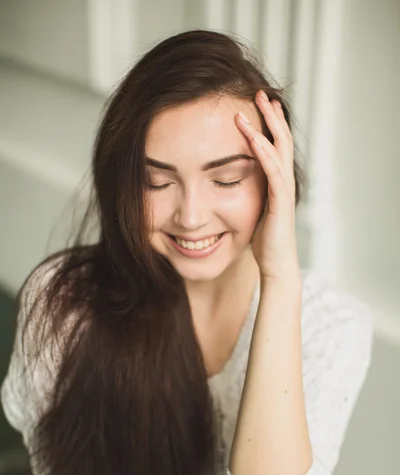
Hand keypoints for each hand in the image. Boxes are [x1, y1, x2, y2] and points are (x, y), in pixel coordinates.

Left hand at [234, 90, 300, 284]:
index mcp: (276, 182)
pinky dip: (264, 154)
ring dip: (268, 126)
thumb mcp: (252, 210)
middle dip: (271, 115)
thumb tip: (228, 184)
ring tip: (257, 105)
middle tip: (260, 93)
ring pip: (278, 150)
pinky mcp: (280, 203)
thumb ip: (246, 193)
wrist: (276, 266)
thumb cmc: (263, 242)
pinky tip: (254, 138)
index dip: (267, 124)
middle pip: (281, 140)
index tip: (255, 105)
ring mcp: (284, 191)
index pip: (274, 146)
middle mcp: (283, 182)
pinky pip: (273, 173)